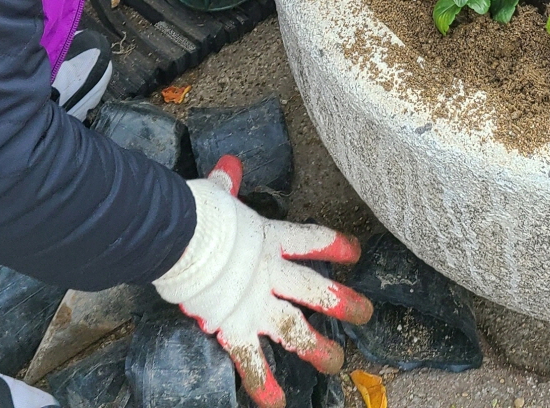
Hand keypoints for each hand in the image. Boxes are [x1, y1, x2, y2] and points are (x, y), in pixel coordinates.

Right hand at [154, 160, 371, 407]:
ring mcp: (255, 303)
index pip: (311, 240)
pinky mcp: (235, 326)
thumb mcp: (218, 195)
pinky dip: (263, 386)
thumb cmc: (198, 211)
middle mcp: (269, 273)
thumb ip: (227, 184)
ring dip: (316, 348)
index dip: (335, 245)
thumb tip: (228, 166)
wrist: (182, 235)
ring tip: (336, 363)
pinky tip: (277, 404)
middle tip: (367, 313)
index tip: (356, 251)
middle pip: (314, 289)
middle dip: (342, 302)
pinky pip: (251, 362)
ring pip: (295, 329)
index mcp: (267, 239)